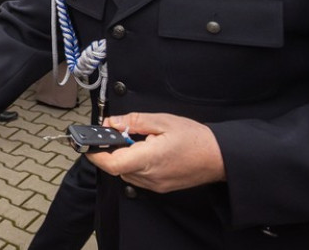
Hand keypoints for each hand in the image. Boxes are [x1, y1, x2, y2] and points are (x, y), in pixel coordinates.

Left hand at [84, 112, 225, 193]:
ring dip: (123, 158)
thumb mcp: (163, 121)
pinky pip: (137, 177)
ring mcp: (154, 185)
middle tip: (118, 134)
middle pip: (116, 168)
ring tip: (139, 142)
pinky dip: (135, 164)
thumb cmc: (195, 138)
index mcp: (149, 159)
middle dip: (111, 151)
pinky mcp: (159, 187)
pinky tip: (147, 152)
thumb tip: (111, 122)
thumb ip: (134, 121)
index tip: (89, 144)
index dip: (96, 154)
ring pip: (126, 173)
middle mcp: (149, 176)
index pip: (111, 163)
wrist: (219, 158)